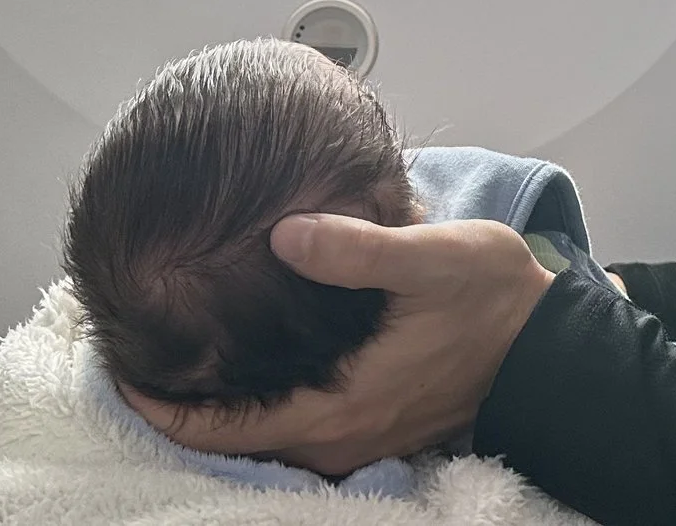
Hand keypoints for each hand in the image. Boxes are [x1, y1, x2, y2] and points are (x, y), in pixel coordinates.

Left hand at [127, 215, 556, 475]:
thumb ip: (357, 249)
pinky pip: (298, 432)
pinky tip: (249, 365)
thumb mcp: (430, 257)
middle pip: (235, 443)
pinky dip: (259, 409)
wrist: (557, 350)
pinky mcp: (378, 427)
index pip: (225, 429)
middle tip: (134, 358)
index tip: (117, 375)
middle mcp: (341, 437)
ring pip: (266, 440)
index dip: (162, 409)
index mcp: (339, 405)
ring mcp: (361, 439)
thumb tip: (285, 232)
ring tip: (179, 361)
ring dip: (220, 411)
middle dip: (181, 409)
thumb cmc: (496, 301)